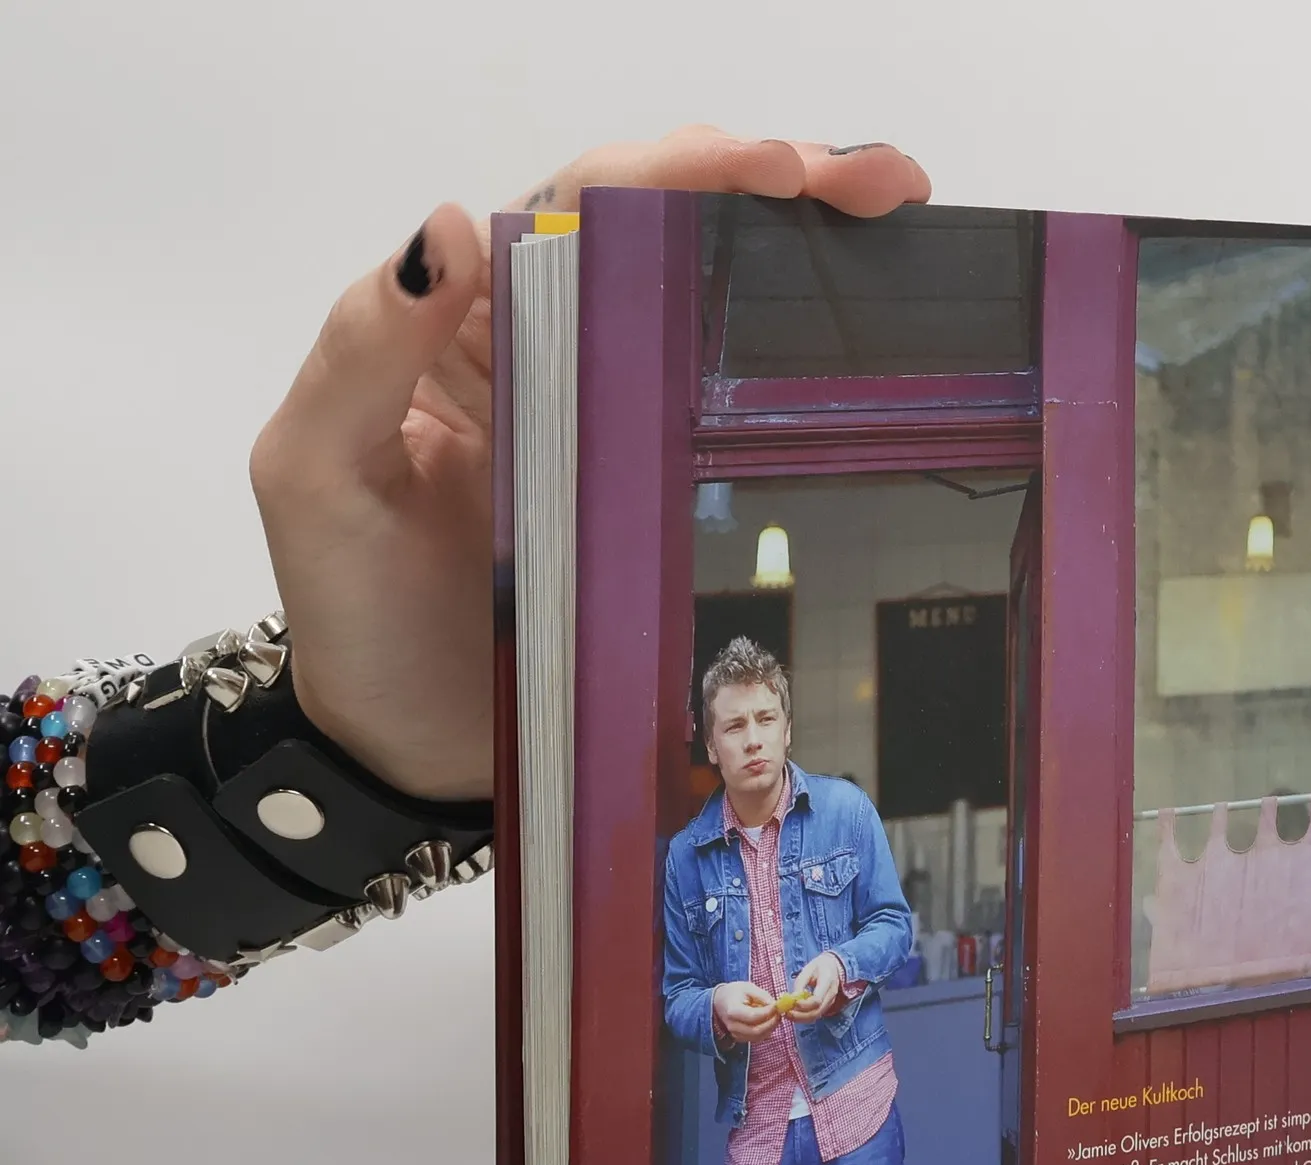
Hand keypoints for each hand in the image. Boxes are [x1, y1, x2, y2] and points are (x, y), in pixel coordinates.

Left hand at [248, 129, 931, 800]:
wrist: (403, 750)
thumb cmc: (352, 612)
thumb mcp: (319, 470)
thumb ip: (364, 347)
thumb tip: (454, 224)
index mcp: (468, 323)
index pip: (580, 207)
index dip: (679, 171)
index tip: (778, 171)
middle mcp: (550, 355)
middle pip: (667, 237)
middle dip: (777, 186)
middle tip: (882, 187)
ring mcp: (614, 432)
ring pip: (712, 313)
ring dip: (803, 260)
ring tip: (893, 224)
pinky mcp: (656, 506)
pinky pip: (730, 424)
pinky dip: (793, 380)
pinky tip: (860, 358)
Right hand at [713, 979, 780, 1044]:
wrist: (720, 1002)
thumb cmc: (734, 993)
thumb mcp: (748, 987)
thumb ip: (762, 996)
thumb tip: (776, 1005)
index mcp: (733, 1011)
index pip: (753, 1016)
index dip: (768, 1012)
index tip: (777, 1005)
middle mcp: (733, 1025)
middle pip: (756, 1031)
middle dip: (772, 1023)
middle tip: (779, 1013)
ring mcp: (736, 1034)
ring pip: (759, 1037)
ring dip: (771, 1028)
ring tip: (775, 1016)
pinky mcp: (740, 1038)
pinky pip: (757, 1038)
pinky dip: (766, 1031)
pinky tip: (769, 1021)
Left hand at [784, 952, 845, 1023]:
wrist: (833, 967)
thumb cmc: (819, 967)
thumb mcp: (808, 970)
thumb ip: (800, 983)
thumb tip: (792, 998)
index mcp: (827, 981)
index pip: (818, 999)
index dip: (804, 1004)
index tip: (793, 1003)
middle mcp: (831, 994)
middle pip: (817, 1011)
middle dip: (801, 1015)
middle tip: (787, 1013)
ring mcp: (830, 1001)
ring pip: (816, 1016)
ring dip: (801, 1018)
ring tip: (788, 1015)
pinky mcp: (826, 1006)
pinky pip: (816, 1015)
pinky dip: (804, 1017)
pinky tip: (794, 1014)